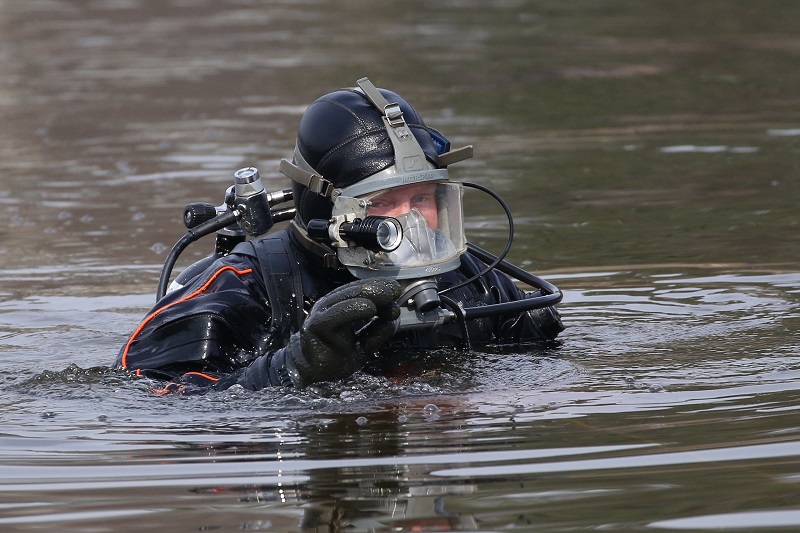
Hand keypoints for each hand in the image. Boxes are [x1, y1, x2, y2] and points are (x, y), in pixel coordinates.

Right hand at [284, 277, 400, 385]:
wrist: (311, 374)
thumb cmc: (335, 357)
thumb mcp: (363, 345)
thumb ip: (376, 333)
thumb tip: (393, 320)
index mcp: (340, 306)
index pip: (361, 290)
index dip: (379, 287)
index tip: (396, 290)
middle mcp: (330, 306)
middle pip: (355, 290)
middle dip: (378, 289)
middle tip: (395, 291)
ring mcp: (322, 314)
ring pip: (346, 298)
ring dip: (369, 294)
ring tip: (388, 297)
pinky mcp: (316, 326)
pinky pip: (335, 314)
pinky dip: (353, 309)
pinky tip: (369, 308)